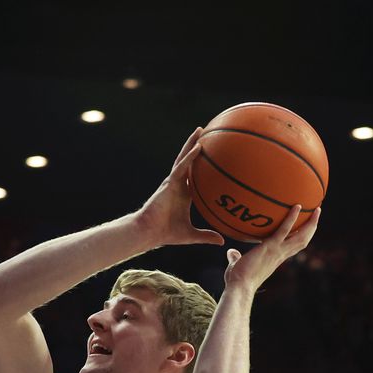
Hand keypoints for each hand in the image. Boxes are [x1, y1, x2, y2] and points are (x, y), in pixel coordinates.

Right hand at [133, 127, 225, 247]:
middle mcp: (178, 184)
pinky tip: (199, 147)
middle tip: (205, 132)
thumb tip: (223, 242)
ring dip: (191, 143)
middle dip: (195, 146)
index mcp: (184, 194)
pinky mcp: (169, 183)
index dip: (201, 164)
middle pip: (188, 161)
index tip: (212, 155)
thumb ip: (206, 236)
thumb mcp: (192, 235)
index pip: (194, 175)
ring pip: (184, 158)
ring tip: (200, 130)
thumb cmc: (166, 234)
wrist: (149, 232)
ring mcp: (173, 182)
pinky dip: (190, 157)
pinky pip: (182, 168)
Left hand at [223, 205, 320, 291]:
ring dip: (310, 222)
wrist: (239, 287)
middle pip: (303, 240)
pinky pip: (284, 230)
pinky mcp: (270, 247)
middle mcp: (281, 255)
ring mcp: (278, 251)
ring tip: (316, 209)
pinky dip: (291, 218)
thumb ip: (236, 258)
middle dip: (312, 227)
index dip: (302, 236)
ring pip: (301, 236)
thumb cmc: (237, 280)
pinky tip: (296, 206)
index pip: (294, 246)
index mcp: (276, 259)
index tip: (307, 227)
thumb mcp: (237, 265)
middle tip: (317, 213)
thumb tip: (231, 252)